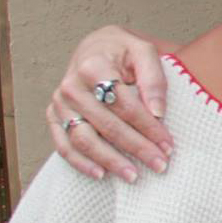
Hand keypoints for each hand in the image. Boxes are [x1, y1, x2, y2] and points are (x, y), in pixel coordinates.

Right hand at [45, 26, 173, 181]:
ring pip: (84, 139)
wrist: (96, 46)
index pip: (125, 104)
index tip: (168, 145)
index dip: (148, 127)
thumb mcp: (144, 51)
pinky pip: (63, 144)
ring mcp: (59, 103)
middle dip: (136, 147)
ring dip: (109, 160)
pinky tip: (100, 174)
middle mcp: (71, 86)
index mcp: (93, 66)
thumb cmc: (124, 51)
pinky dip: (80, 162)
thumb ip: (153, 78)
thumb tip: (158, 113)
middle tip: (159, 164)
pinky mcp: (53, 116)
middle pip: (107, 125)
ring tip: (133, 176)